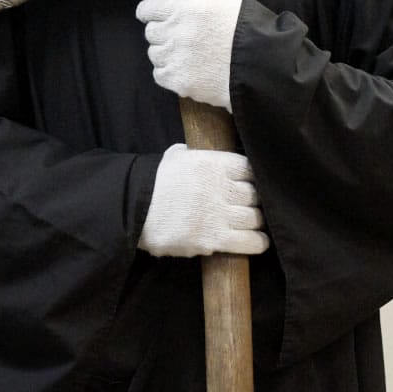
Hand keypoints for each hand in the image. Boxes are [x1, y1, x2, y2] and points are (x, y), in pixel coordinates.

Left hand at [136, 0, 242, 110]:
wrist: (263, 68)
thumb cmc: (250, 31)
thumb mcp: (231, 2)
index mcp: (187, 7)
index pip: (149, 7)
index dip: (151, 11)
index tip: (154, 15)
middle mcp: (176, 31)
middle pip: (151, 32)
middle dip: (163, 33)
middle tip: (182, 37)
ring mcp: (175, 58)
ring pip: (155, 54)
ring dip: (167, 54)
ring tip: (189, 56)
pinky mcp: (179, 82)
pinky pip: (160, 75)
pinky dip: (170, 73)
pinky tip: (188, 70)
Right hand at [139, 144, 268, 257]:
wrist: (133, 209)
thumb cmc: (153, 182)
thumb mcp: (174, 157)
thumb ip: (192, 154)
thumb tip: (196, 150)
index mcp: (213, 164)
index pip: (249, 168)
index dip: (253, 178)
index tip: (250, 184)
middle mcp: (220, 187)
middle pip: (255, 195)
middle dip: (255, 201)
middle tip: (251, 207)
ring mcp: (219, 214)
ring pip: (255, 218)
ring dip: (256, 221)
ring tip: (253, 224)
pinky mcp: (214, 239)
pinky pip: (249, 241)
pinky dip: (258, 242)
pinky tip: (259, 241)